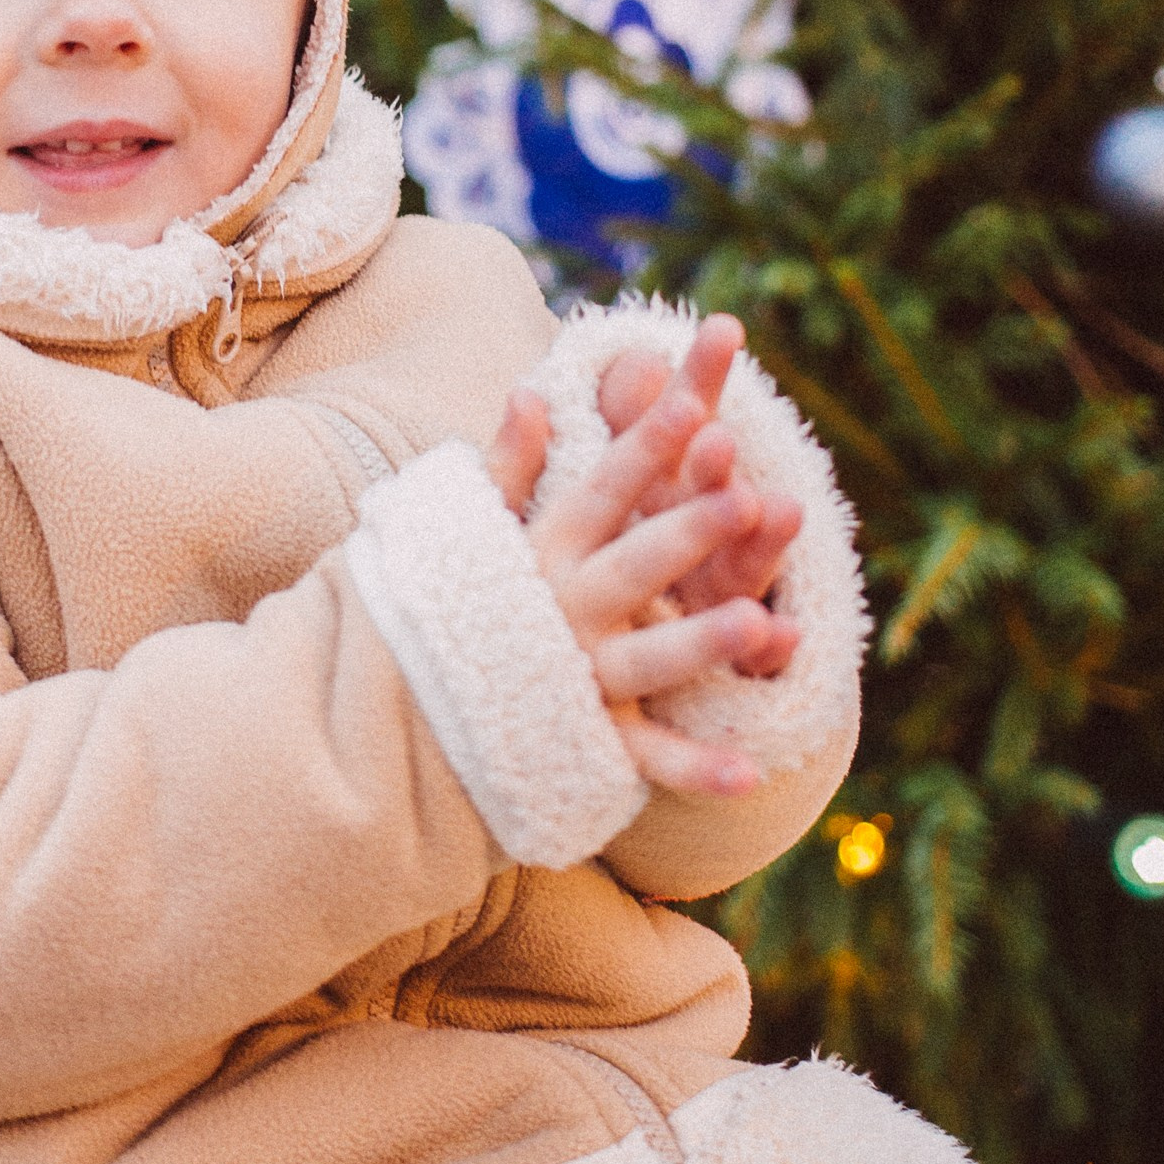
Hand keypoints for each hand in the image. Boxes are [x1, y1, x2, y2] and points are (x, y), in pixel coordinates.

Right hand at [484, 315, 800, 795]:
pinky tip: (752, 773)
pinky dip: (695, 771)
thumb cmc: (452, 604)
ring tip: (761, 621)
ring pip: (648, 659)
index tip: (694, 403)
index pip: (604, 490)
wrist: (401, 713)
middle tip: (745, 497)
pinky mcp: (591, 742)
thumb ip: (509, 465)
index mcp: (547, 553)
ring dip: (701, 642)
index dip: (648, 447)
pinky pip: (647, 759)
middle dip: (688, 533)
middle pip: (635, 565)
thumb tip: (533, 391)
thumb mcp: (474, 528)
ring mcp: (579, 679)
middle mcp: (566, 612)